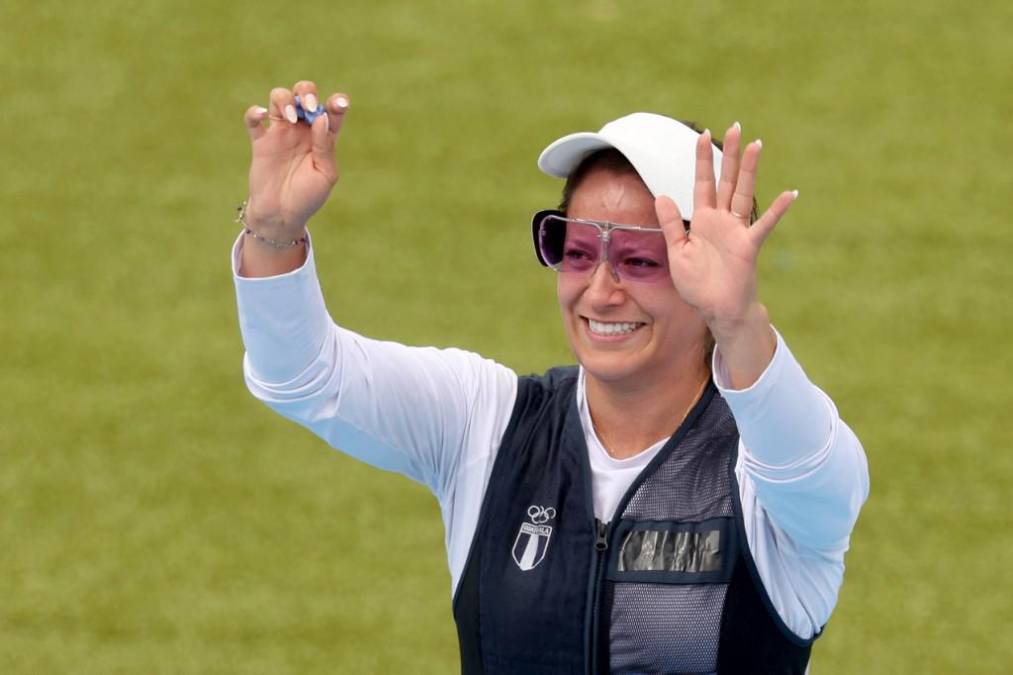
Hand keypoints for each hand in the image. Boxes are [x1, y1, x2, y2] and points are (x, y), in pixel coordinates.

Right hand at [243, 80, 349, 237]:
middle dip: (307, 93)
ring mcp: (280, 133)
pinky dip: (253, 112)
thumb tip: (320, 118)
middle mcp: (302, 130)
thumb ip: (325, 146)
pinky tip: (260, 115)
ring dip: (285, 100)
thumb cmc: (308, 197)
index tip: (339, 104)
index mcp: (323, 137)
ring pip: (279, 98)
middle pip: (303, 94)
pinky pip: (253, 120)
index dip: (337, 102)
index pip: (331, 110)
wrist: (282, 216)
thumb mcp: (325, 174)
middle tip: (309, 109)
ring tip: (291, 119)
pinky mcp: (260, 142)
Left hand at [655, 123, 795, 335]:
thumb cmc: (698, 285)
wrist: (715, 310)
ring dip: (749, 170)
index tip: (702, 135)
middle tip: (734, 127)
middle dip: (729, 155)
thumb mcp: (677, 252)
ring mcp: (737, 231)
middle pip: (726, 180)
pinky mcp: (748, 246)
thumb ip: (671, 224)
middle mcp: (721, 220)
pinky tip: (791, 193)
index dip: (702, 160)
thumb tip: (661, 195)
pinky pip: (763, 225)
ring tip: (756, 144)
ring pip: (743, 193)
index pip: (703, 183)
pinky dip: (777, 210)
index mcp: (702, 221)